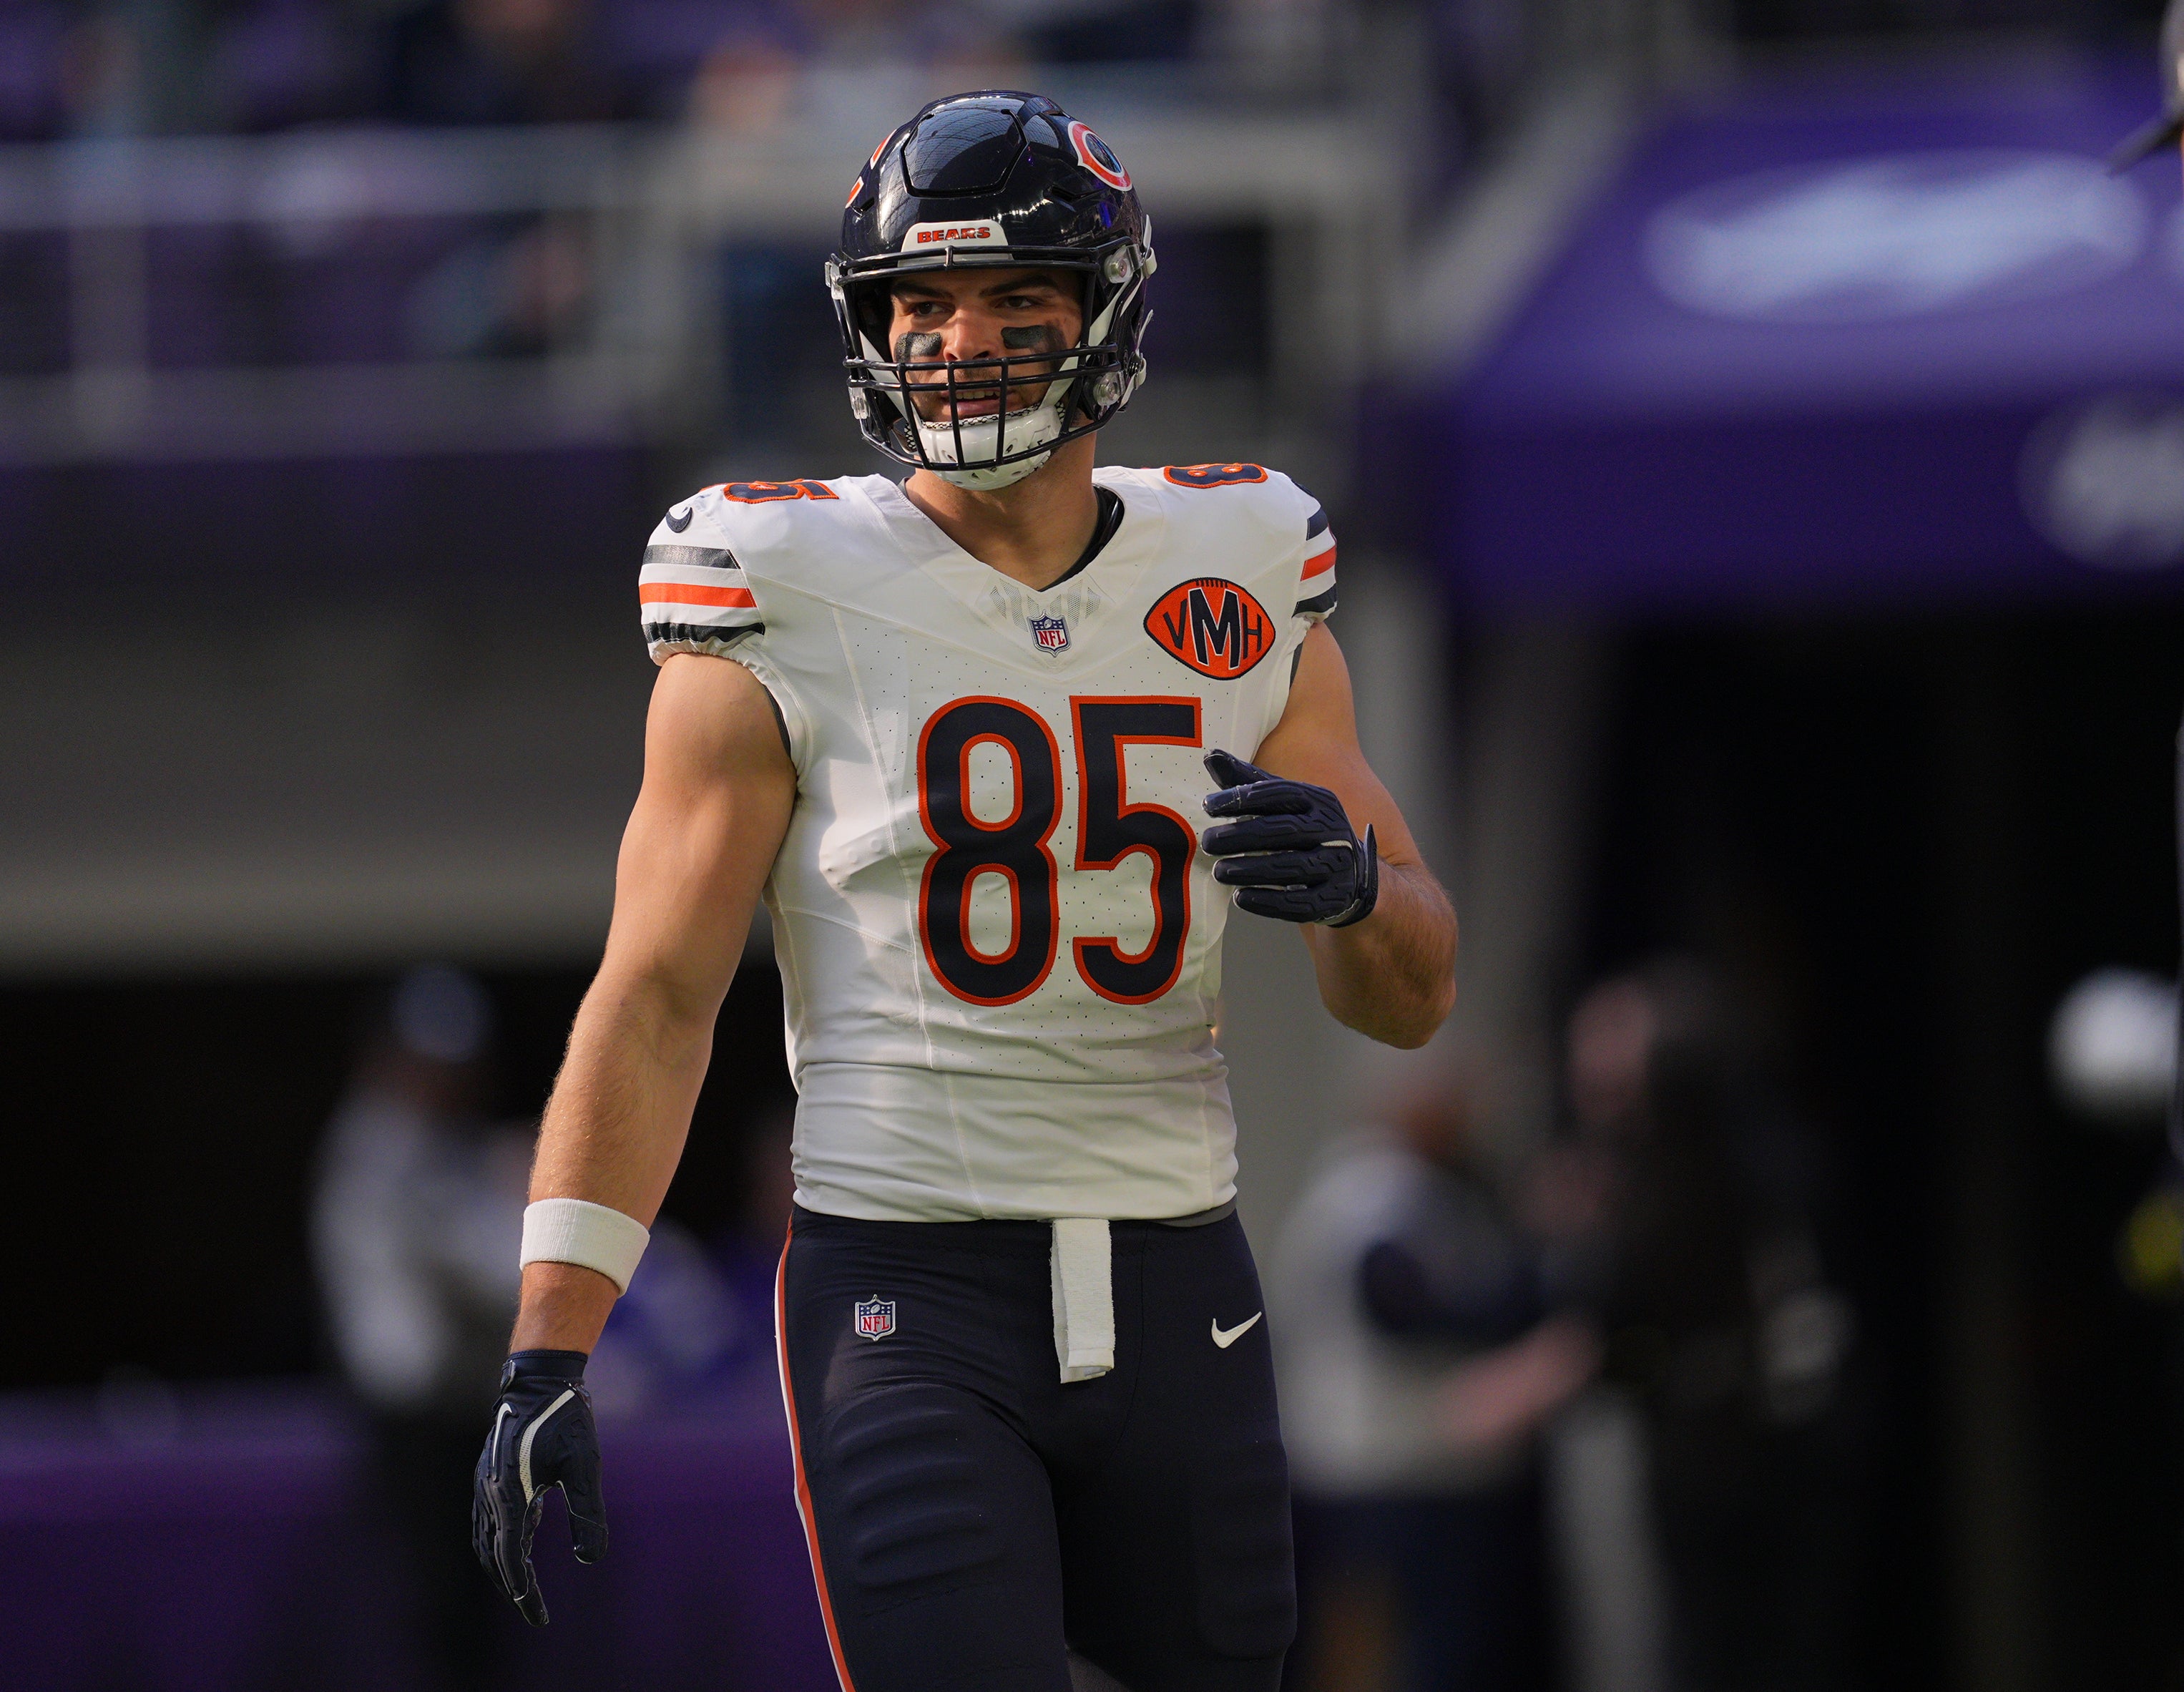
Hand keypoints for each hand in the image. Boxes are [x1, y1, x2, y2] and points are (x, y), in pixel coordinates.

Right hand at [473, 1350, 606, 1625]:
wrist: (539, 1379)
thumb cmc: (565, 1419)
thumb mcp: (584, 1465)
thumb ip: (588, 1513)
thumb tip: (590, 1560)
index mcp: (509, 1496)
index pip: (511, 1558)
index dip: (523, 1590)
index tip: (537, 1614)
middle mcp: (489, 1494)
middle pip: (493, 1556)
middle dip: (513, 1587)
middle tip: (535, 1611)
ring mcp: (485, 1485)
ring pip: (487, 1540)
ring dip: (503, 1567)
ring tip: (525, 1589)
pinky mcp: (489, 1475)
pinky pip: (489, 1520)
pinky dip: (502, 1542)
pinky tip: (524, 1545)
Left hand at [1199, 749, 1377, 926]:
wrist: (1351, 875)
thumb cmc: (1304, 832)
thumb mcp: (1283, 804)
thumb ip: (1248, 782)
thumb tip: (1210, 756)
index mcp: (1319, 801)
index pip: (1280, 793)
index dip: (1243, 797)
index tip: (1208, 806)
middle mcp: (1333, 830)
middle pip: (1284, 830)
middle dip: (1241, 836)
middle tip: (1208, 842)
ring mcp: (1337, 865)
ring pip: (1291, 867)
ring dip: (1250, 870)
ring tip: (1219, 872)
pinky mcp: (1334, 898)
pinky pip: (1300, 903)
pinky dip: (1268, 902)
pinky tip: (1240, 898)